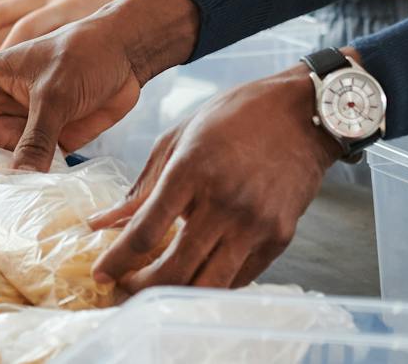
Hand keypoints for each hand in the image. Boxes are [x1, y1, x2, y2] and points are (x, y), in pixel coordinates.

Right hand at [0, 0, 201, 188]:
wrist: (127, 53)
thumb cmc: (84, 53)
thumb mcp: (54, 93)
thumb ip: (36, 138)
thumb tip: (18, 182)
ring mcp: (20, 128)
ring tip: (0, 215)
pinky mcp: (46, 143)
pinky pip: (27, 172)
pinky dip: (26, 189)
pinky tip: (30, 207)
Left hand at [88, 67, 339, 293]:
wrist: (306, 112)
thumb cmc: (239, 115)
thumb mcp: (181, 135)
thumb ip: (142, 184)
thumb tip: (103, 222)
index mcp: (193, 169)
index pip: (145, 232)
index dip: (117, 261)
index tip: (101, 272)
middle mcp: (225, 201)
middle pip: (173, 269)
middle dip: (139, 287)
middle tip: (125, 287)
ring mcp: (255, 223)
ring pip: (206, 284)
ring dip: (174, 294)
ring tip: (157, 288)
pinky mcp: (279, 238)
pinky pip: (238, 279)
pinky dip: (211, 283)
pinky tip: (196, 273)